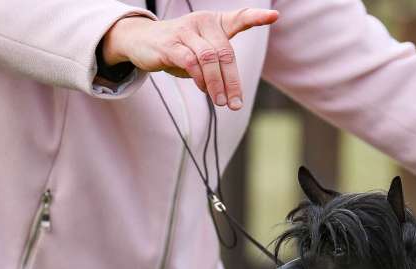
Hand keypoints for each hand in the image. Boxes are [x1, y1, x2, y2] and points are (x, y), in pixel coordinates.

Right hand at [101, 9, 278, 109]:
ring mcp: (185, 31)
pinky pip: (191, 62)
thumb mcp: (203, 52)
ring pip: (210, 59)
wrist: (142, 41)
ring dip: (218, 85)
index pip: (239, 17)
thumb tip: (233, 95)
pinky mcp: (170, 44)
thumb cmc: (180, 48)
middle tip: (236, 104)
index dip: (256, 17)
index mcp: (215, 22)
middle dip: (233, 82)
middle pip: (225, 53)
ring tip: (221, 102)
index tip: (274, 16)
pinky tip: (204, 89)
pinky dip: (201, 79)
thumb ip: (220, 66)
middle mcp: (202, 22)